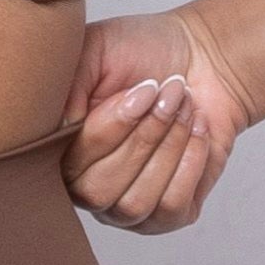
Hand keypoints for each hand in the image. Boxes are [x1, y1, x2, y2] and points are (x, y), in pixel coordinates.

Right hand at [61, 8, 254, 234]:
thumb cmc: (144, 53)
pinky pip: (172, 208)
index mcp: (63, 150)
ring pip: (135, 204)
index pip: (69, 164)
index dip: (108, 129)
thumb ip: (66, 86)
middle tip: (166, 94)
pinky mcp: (170, 214)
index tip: (141, 90)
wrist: (202, 57)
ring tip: (184, 108)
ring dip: (168, 148)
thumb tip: (62, 128)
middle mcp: (89, 185)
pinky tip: (197, 129)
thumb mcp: (94, 49)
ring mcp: (127, 206)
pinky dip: (190, 163)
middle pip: (99, 191)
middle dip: (142, 138)